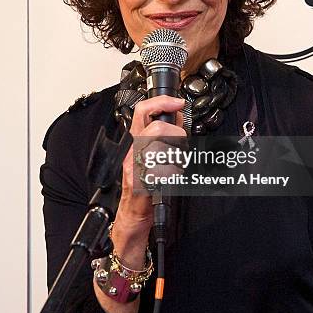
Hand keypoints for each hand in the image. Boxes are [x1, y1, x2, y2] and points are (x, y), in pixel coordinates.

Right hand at [115, 94, 185, 229]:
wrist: (133, 210)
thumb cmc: (143, 181)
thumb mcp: (152, 150)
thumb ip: (163, 131)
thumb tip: (177, 114)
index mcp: (135, 139)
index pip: (143, 110)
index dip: (162, 102)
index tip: (177, 102)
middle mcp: (133, 149)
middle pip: (157, 127)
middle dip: (176, 133)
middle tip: (179, 142)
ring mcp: (136, 165)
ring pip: (162, 148)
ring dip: (175, 156)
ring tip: (173, 163)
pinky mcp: (141, 181)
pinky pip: (162, 171)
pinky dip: (171, 173)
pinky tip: (169, 177)